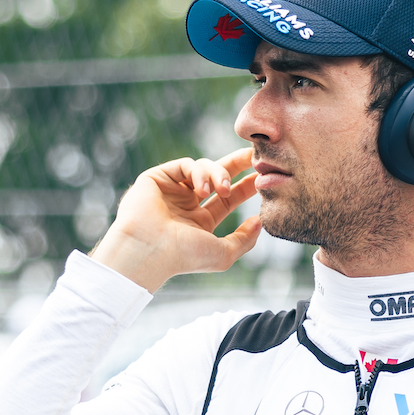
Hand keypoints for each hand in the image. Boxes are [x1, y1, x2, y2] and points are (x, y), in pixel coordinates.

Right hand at [92, 148, 261, 291]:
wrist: (149, 250)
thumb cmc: (183, 257)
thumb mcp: (223, 254)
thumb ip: (244, 240)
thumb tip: (260, 222)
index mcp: (201, 221)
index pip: (229, 198)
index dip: (247, 186)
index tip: (264, 177)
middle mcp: (186, 204)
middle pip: (218, 175)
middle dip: (238, 164)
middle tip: (255, 156)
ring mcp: (172, 190)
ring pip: (204, 168)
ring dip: (218, 174)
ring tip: (221, 189)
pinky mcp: (158, 178)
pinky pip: (185, 164)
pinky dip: (198, 172)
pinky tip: (201, 188)